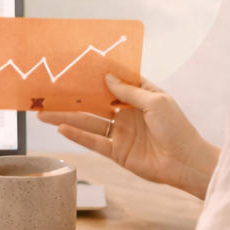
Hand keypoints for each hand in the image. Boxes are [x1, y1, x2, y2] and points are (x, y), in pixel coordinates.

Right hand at [38, 77, 218, 199]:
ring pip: (88, 122)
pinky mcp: (117, 152)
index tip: (73, 67)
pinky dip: (77, 135)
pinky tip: (61, 128)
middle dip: (72, 98)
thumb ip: (128, 91)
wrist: (186, 162)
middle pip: (93, 103)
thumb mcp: (155, 101)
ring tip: (44, 112)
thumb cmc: (177, 127)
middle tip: (49, 91)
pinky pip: (93, 142)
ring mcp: (120, 133)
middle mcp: (126, 113)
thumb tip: (106, 78)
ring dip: (67, 117)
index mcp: (138, 96)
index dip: (94, 75)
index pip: (112, 82)